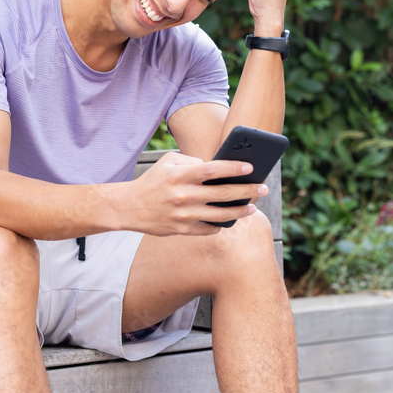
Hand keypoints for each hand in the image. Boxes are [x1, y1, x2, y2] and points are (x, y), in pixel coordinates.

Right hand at [126, 152, 267, 235]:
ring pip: (221, 215)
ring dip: (240, 212)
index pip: (214, 170)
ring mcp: (184, 214)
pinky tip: (230, 219)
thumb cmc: (153, 180)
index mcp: (181, 175)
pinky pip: (208, 229)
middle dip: (247, 191)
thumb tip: (218, 168)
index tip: (251, 167)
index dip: (234, 168)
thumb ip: (193, 162)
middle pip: (223, 193)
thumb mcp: (169, 163)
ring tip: (253, 208)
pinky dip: (221, 224)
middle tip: (263, 188)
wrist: (129, 207)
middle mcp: (184, 195)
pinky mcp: (182, 230)